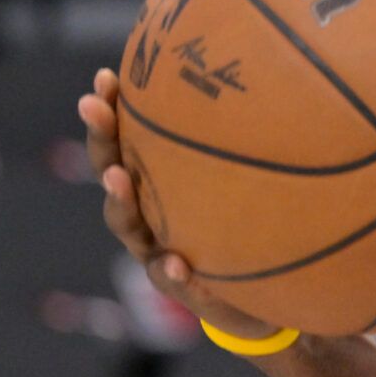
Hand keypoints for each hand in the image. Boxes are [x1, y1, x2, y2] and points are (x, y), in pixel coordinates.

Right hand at [77, 69, 278, 339]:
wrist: (266, 300)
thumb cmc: (252, 233)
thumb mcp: (254, 190)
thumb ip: (252, 153)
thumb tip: (283, 82)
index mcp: (159, 187)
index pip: (128, 142)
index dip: (112, 112)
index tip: (106, 77)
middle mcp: (149, 216)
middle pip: (113, 173)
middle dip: (101, 139)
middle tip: (92, 106)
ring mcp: (158, 251)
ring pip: (128, 224)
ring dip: (121, 199)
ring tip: (119, 177)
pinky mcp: (183, 288)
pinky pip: (173, 279)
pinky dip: (172, 271)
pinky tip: (174, 262)